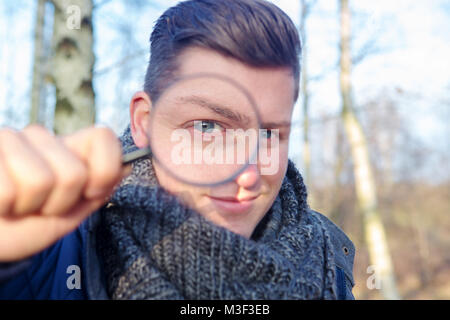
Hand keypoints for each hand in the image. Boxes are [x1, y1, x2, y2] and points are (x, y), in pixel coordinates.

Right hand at [0, 125, 130, 261]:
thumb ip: (99, 190)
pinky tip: (1, 202)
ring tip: (19, 203)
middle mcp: (41, 137)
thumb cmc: (29, 225)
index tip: (90, 192)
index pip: (104, 136)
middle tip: (41, 205)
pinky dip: (5, 207)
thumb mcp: (71, 213)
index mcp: (68, 148)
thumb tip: (127, 165)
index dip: (105, 170)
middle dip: (60, 203)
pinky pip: (7, 191)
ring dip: (30, 206)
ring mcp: (10, 139)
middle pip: (75, 173)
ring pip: (41, 180)